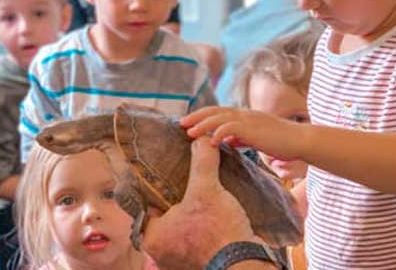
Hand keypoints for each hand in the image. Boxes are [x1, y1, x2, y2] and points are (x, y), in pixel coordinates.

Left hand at [142, 137, 262, 268]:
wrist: (248, 262)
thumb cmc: (219, 231)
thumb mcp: (207, 190)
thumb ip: (201, 163)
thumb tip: (200, 139)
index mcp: (153, 237)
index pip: (147, 202)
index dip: (158, 182)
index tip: (167, 166)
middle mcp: (162, 251)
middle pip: (165, 213)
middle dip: (177, 195)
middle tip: (186, 174)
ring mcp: (180, 258)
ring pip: (182, 224)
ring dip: (191, 208)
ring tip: (200, 187)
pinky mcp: (199, 260)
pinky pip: (195, 234)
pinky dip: (201, 221)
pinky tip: (211, 206)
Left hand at [181, 107, 307, 160]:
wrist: (300, 140)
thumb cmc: (281, 142)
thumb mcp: (256, 139)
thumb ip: (242, 138)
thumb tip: (228, 141)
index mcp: (244, 116)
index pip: (219, 112)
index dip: (202, 116)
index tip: (188, 123)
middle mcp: (244, 114)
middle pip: (215, 111)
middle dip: (197, 116)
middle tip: (181, 123)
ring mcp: (249, 120)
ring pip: (220, 118)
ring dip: (203, 124)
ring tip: (190, 132)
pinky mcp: (254, 129)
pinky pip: (232, 129)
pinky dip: (219, 134)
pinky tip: (212, 143)